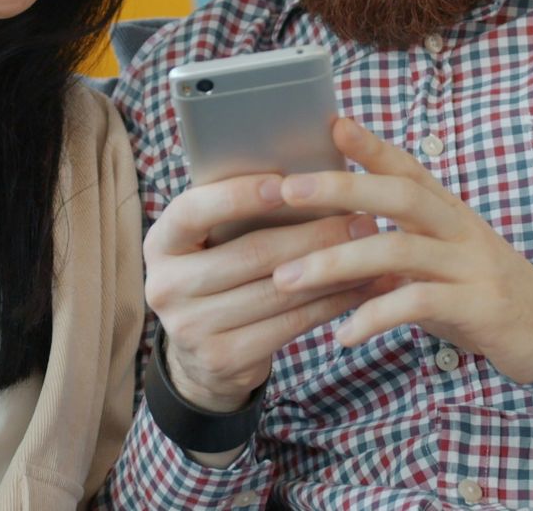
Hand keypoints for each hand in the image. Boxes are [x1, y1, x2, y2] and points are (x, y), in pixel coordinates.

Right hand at [143, 172, 386, 412]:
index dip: (237, 196)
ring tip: (372, 250)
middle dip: (313, 233)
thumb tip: (306, 175)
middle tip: (361, 217)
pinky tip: (361, 288)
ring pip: (277, 291)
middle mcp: (165, 286)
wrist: (200, 355)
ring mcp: (190, 327)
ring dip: (333, 269)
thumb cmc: (218, 275)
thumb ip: (236, 214)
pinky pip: (290, 325)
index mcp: (160, 244)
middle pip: (250, 254)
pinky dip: (332, 303)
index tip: (285, 182)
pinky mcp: (223, 358)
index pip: (192, 212)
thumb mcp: (210, 243)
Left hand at [272, 117, 532, 384]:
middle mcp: (460, 228)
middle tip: (286, 191)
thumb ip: (395, 235)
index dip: (370, 144)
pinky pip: (419, 304)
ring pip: (399, 251)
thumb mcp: (439, 252)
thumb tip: (328, 223)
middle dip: (341, 188)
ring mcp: (472, 265)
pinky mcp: (479, 307)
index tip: (332, 123)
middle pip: (400, 195)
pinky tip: (343, 334)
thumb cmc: (476, 287)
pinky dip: (375, 317)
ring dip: (337, 264)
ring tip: (288, 279)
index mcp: (447, 210)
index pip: (406, 167)